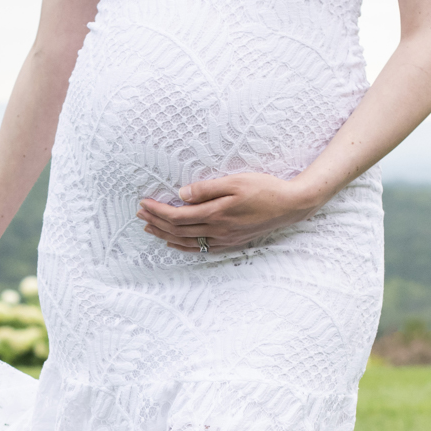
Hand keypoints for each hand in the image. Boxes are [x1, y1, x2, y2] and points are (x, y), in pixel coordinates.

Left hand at [137, 173, 327, 252]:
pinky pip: (201, 249)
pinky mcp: (231, 243)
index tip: (144, 203)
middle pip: (178, 230)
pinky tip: (174, 242)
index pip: (178, 215)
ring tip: (149, 228)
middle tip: (140, 214)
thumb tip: (181, 194)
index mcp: (216, 214)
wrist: (290, 205)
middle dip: (156, 222)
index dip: (157, 211)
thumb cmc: (264, 188)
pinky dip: (183, 246)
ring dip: (165, 235)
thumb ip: (207, 188)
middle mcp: (218, 230)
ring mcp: (224, 239)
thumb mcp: (235, 181)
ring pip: (187, 241)